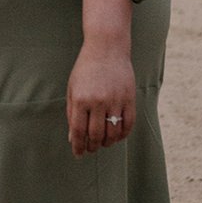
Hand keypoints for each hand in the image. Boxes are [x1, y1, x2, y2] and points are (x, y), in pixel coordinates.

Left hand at [66, 39, 136, 157]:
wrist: (107, 48)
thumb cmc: (86, 68)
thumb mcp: (73, 88)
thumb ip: (72, 113)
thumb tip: (73, 138)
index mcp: (81, 99)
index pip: (78, 131)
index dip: (78, 146)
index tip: (78, 154)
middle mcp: (98, 101)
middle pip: (96, 135)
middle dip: (92, 146)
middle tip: (91, 149)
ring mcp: (115, 100)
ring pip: (113, 133)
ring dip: (108, 142)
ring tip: (103, 143)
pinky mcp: (129, 98)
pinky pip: (128, 123)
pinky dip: (123, 134)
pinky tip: (117, 136)